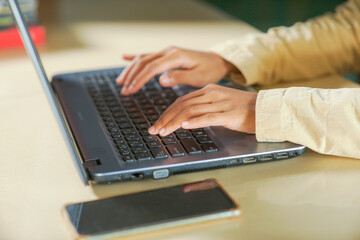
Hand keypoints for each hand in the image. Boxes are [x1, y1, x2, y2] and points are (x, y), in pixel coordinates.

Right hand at [116, 46, 236, 94]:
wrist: (216, 61)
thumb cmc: (209, 70)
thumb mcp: (198, 77)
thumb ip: (180, 77)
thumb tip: (161, 80)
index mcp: (175, 57)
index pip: (151, 68)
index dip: (139, 79)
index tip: (130, 90)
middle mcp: (168, 52)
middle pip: (144, 62)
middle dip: (131, 76)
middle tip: (123, 89)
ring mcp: (166, 52)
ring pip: (143, 58)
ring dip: (131, 69)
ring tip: (121, 81)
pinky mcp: (167, 55)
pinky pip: (148, 55)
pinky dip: (135, 58)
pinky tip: (124, 58)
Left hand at [148, 84, 256, 135]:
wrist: (265, 108)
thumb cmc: (243, 109)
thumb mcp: (219, 104)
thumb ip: (203, 108)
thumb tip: (185, 118)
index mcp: (208, 91)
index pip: (181, 101)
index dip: (166, 113)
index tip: (157, 123)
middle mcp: (212, 94)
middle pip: (182, 105)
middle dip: (165, 118)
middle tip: (155, 130)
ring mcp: (220, 103)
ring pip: (190, 111)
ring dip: (174, 122)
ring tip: (163, 132)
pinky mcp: (229, 114)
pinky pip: (208, 117)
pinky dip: (194, 121)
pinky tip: (183, 126)